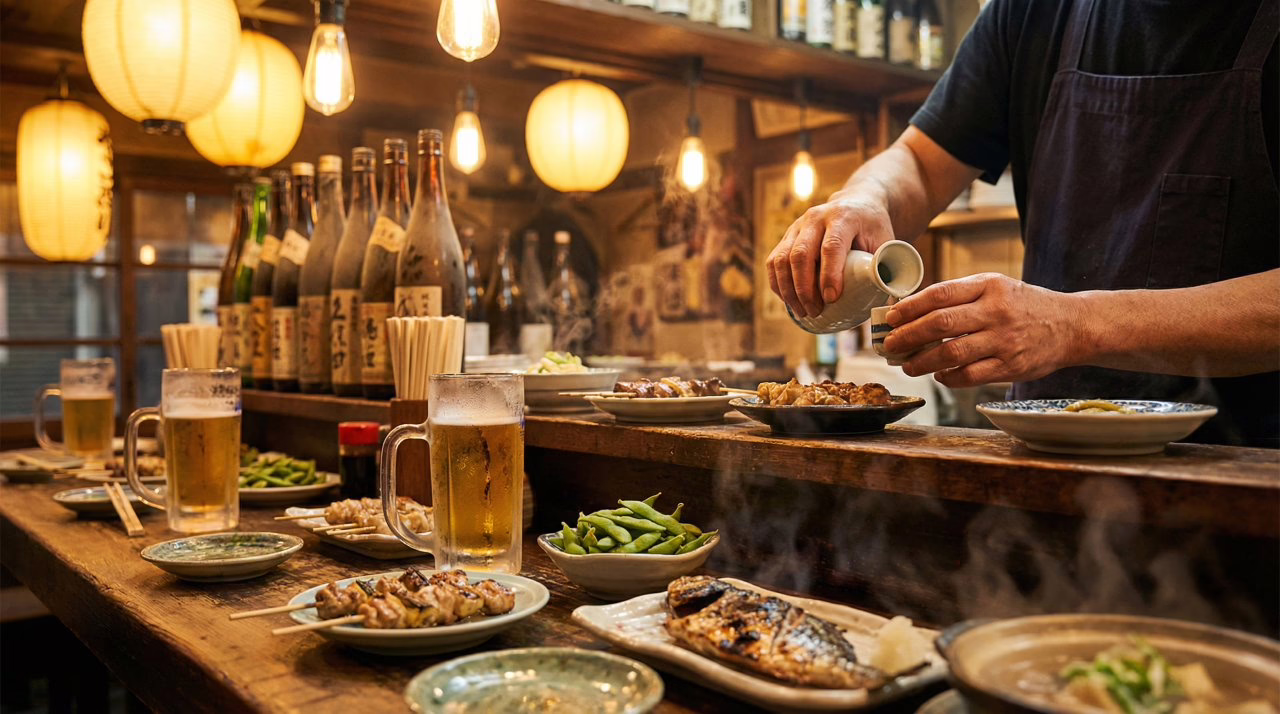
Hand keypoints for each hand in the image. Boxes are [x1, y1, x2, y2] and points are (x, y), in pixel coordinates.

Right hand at [767, 194, 894, 317]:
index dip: (830, 274)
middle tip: (815, 311)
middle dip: (805, 288)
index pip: (832, 246)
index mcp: (844, 217)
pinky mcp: (786, 236)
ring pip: (782, 259)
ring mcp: (797, 226)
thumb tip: (890, 307)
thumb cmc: (873, 229)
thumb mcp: (886, 241)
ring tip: (803, 311)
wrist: (857, 202)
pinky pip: (774, 262)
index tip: (831, 299)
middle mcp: (815, 218)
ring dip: (789, 290)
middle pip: (801, 254)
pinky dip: (778, 284)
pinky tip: (789, 301)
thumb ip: (886, 269)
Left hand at [883, 273, 1084, 387]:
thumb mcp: (996, 286)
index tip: (891, 317)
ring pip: (951, 354)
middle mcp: (996, 312)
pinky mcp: (1011, 367)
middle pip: (941, 324)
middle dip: (908, 336)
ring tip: (907, 365)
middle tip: (890, 345)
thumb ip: (960, 295)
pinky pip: (970, 376)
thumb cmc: (1024, 305)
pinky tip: (938, 375)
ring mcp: (1004, 341)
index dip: (910, 307)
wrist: (1072, 325)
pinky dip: (948, 378)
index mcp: (989, 286)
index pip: (940, 294)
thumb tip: (913, 309)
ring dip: (922, 362)